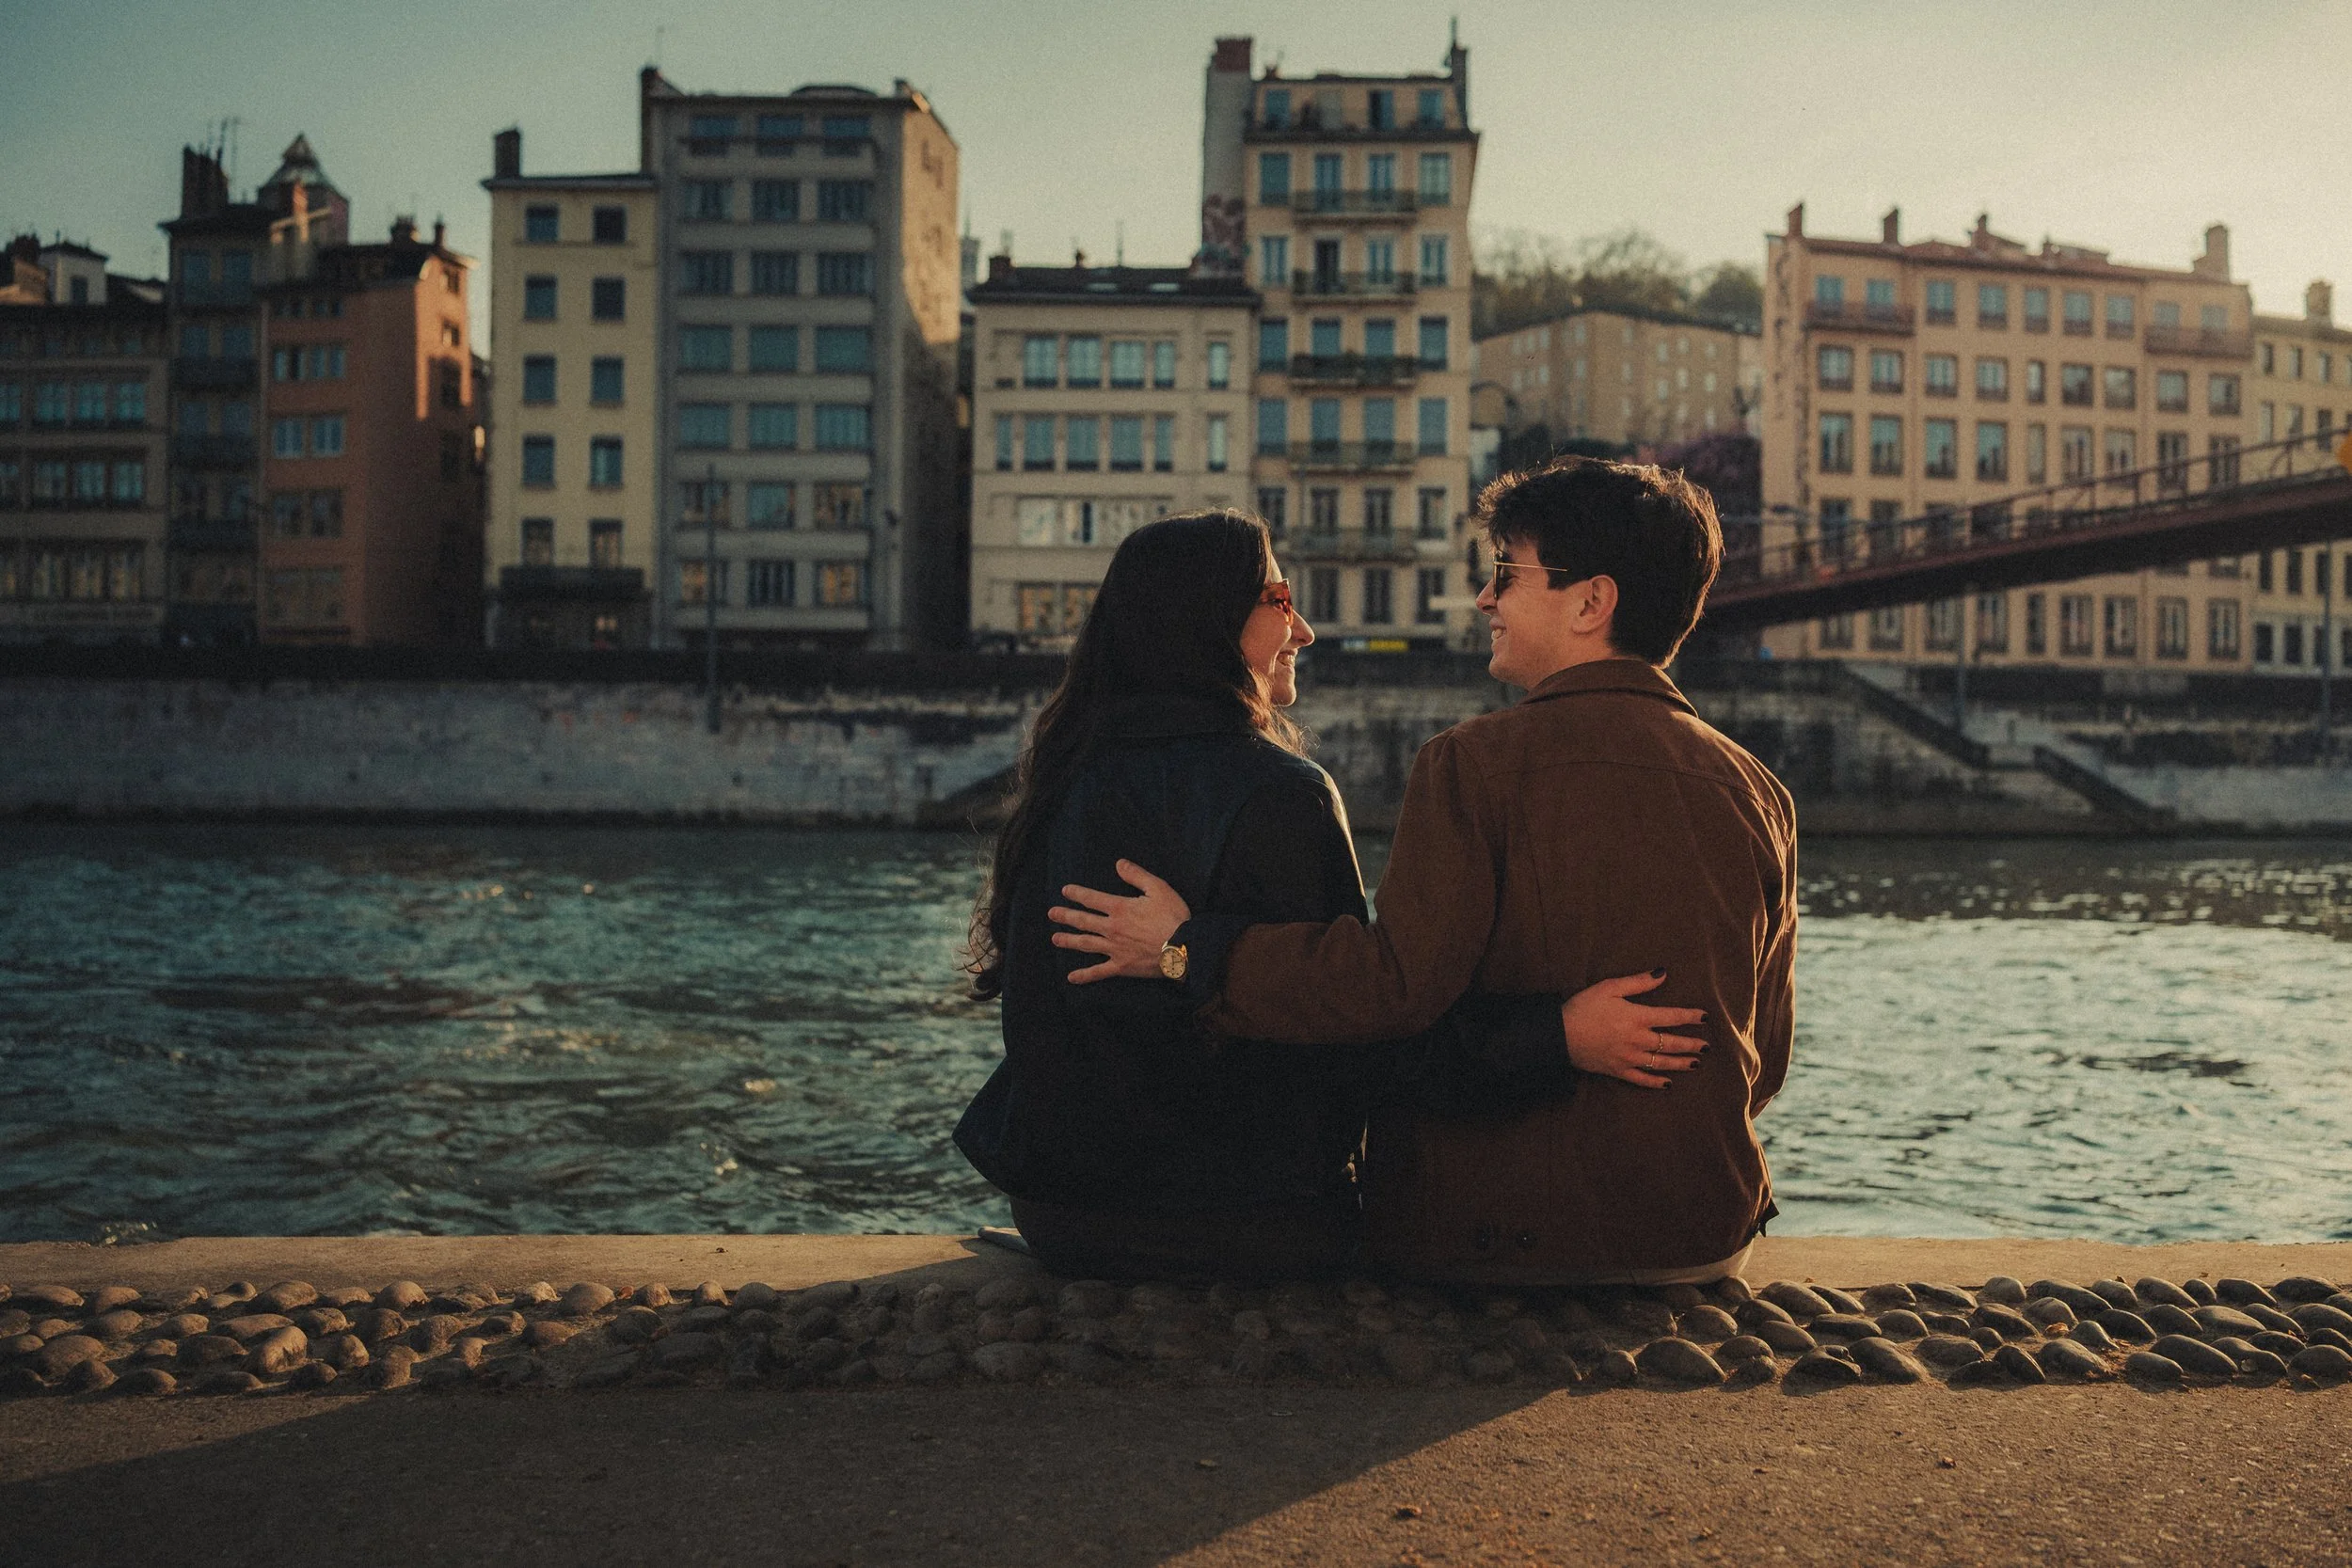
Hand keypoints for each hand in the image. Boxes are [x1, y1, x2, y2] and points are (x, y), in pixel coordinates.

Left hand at [1049, 860, 1192, 984]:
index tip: (1065, 891)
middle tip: (1052, 913)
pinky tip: (1071, 978)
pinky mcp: (1121, 967)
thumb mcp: (1158, 888)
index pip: (1092, 899)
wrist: (1184, 949)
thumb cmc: (1173, 917)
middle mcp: (1112, 928)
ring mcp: (1114, 949)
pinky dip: (1084, 975)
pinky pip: (1099, 972)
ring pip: (1086, 944)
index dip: (1077, 894)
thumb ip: (1136, 875)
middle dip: (1066, 916)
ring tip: (1055, 939)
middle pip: (1083, 921)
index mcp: (1120, 908)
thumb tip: (1119, 863)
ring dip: (1069, 941)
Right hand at [1563, 970, 1707, 1088]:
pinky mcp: (1618, 1071)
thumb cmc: (1583, 1007)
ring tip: (1695, 1063)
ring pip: (1662, 1063)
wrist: (1559, 1035)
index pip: (1672, 1017)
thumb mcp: (1609, 987)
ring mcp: (1630, 1058)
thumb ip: (1638, 982)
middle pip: (1672, 1043)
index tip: (1705, 1017)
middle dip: (1692, 1044)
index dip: (1690, 1016)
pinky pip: (1642, 1079)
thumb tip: (1662, 973)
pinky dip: (1656, 1082)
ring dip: (1681, 1063)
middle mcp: (1639, 1040)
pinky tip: (1668, 1084)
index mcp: (1638, 1017)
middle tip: (1706, 1046)